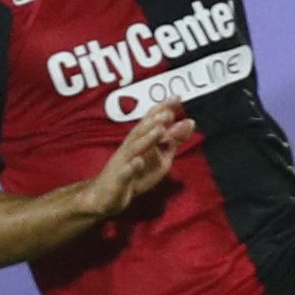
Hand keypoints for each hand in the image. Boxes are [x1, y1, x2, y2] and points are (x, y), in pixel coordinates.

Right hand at [78, 102, 193, 219]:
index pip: (150, 121)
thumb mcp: (159, 156)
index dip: (162, 109)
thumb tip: (190, 122)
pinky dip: (132, 167)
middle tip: (169, 112)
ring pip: (134, 148)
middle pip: (141, 130)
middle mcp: (129, 148)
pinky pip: (125, 173)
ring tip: (160, 130)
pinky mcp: (118, 180)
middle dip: (154, 120)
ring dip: (147, 138)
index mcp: (139, 140)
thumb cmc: (134, 173)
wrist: (104, 197)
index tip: (177, 97)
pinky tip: (139, 162)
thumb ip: (173, 140)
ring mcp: (123, 163)